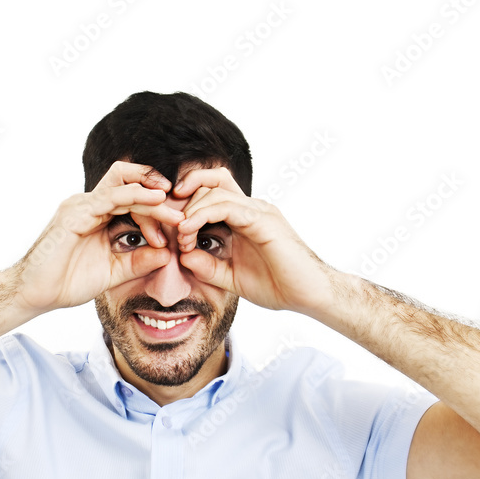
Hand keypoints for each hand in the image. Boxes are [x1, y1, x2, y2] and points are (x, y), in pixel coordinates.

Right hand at [11, 161, 185, 313]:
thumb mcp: (114, 272)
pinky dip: (135, 196)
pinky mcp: (75, 213)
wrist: (35, 294)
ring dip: (152, 196)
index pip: (133, 197)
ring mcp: (81, 205)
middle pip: (130, 183)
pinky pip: (110, 197)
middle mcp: (89, 204)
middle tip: (184, 212)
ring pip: (124, 186)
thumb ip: (138, 261)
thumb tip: (168, 254)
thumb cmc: (66, 282)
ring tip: (174, 208)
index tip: (180, 225)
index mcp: (97, 214)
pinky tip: (156, 200)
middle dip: (159, 194)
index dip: (158, 208)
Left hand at [172, 167, 329, 315]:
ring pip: (215, 191)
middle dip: (183, 201)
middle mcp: (252, 208)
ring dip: (190, 211)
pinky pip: (227, 206)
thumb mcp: (232, 278)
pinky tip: (189, 232)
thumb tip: (182, 256)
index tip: (169, 226)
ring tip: (180, 235)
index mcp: (244, 217)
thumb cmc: (278, 286)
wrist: (310, 296)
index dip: (186, 202)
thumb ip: (208, 267)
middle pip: (211, 182)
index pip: (211, 191)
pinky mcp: (263, 220)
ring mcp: (259, 211)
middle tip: (170, 229)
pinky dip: (202, 216)